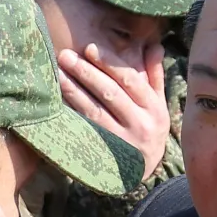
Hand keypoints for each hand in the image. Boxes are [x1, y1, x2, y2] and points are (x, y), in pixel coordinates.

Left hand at [57, 40, 168, 178]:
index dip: (110, 63)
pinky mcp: (104, 153)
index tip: (90, 48)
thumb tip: (154, 45)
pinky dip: (71, 113)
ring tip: (58, 73)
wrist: (142, 171)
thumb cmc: (149, 128)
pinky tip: (58, 100)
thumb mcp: (158, 104)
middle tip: (66, 55)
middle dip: (86, 73)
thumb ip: (154, 75)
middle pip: (111, 94)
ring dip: (74, 91)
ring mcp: (121, 142)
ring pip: (95, 112)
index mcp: (154, 109)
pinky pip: (85, 129)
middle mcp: (140, 125)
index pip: (131, 81)